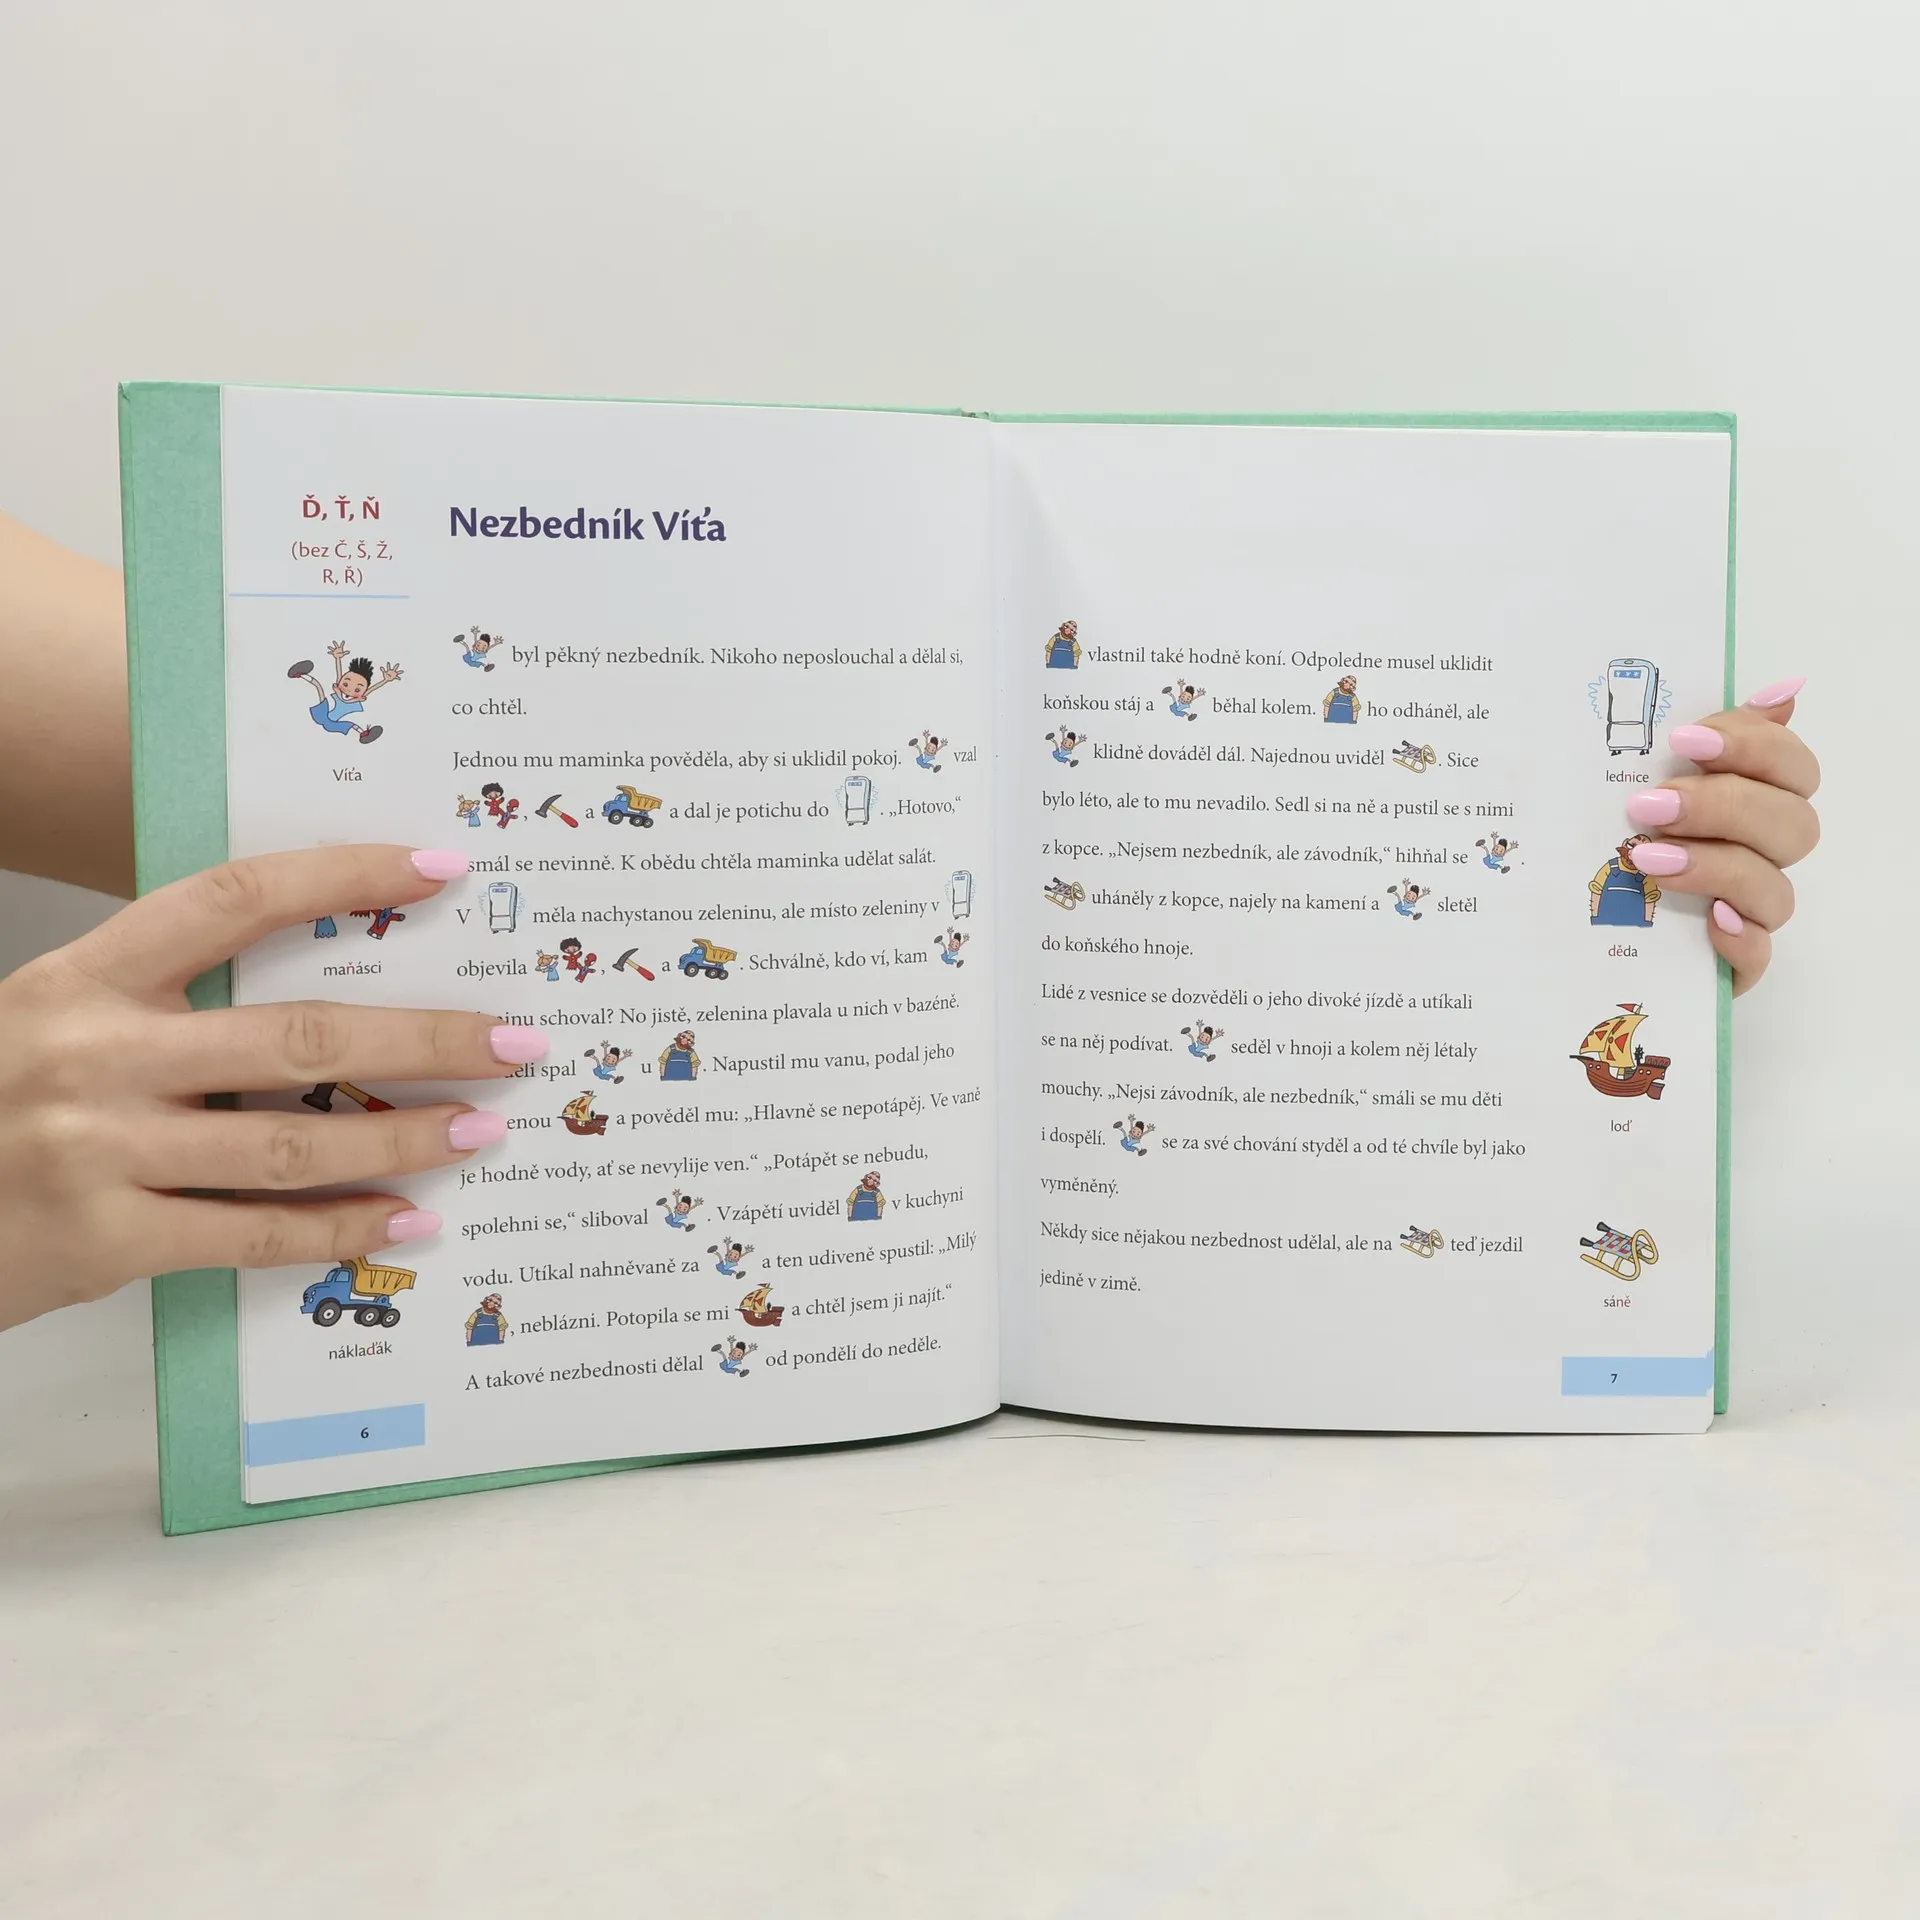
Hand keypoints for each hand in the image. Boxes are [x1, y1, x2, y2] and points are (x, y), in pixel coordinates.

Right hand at [0, 845, 548, 1332]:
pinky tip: (408, 1216)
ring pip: (292, 1140)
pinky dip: (341, 1226)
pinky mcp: (102, 1241)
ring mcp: (97, 1149)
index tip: (441, 870)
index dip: (344, 875)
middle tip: (514, 1041)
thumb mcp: (54, 1020)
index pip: (236, 897)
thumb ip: (162, 1001)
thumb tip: (324, 997)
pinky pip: (252, 1232)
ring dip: (403, 1135)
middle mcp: (93, 1052)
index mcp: (84, 975)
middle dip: (423, 1036)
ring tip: (481, 1129)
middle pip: (298, 1032)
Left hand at [1621, 677, 1818, 993]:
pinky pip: (1757, 957)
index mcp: (1750, 799)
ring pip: (1776, 889)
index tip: (1683, 740)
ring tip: (1646, 859)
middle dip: (1724, 806)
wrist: (1557, 921)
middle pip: (1793, 824)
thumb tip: (1782, 691)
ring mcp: (1746, 912)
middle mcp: (1759, 853)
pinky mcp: (1726, 966)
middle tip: (1648, 804)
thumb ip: (1689, 738)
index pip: (1791, 766)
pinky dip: (1740, 939)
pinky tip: (1710, 923)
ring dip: (1716, 866)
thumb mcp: (1624, 779)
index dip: (1752, 747)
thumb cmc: (1599, 836)